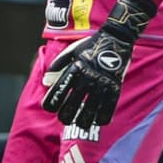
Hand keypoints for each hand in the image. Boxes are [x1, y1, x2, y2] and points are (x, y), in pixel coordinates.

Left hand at [41, 0, 156, 127]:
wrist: (116, 38)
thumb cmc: (91, 45)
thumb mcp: (72, 51)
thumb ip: (57, 66)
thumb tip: (45, 82)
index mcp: (74, 70)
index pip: (57, 93)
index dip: (50, 105)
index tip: (50, 108)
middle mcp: (86, 79)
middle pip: (71, 107)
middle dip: (65, 117)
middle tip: (66, 119)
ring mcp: (101, 85)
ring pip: (88, 113)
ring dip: (83, 122)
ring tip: (81, 124)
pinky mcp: (114, 88)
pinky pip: (107, 110)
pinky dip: (102, 119)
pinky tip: (98, 121)